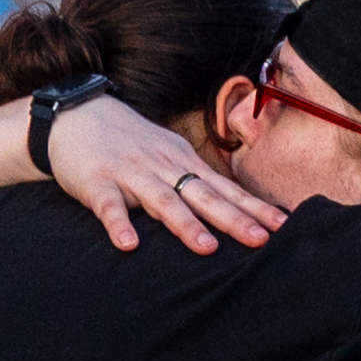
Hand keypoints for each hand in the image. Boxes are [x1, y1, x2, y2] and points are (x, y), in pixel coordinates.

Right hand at [51, 95, 282, 255]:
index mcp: (184, 164)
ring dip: (184, 224)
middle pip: (203, 195)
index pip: (226, 189)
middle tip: (260, 240)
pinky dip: (118, 223)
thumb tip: (238, 207)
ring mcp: (130, 173)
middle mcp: (163, 168)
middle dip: (233, 219)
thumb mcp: (170, 156)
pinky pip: (109, 206)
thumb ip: (197, 182)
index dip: (254, 208)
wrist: (76, 113)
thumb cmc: (131, 143)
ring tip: (206, 247)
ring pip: (161, 200)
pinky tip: (128, 244)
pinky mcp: (96, 182)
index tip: (284, 226)